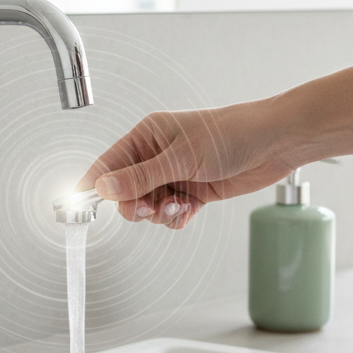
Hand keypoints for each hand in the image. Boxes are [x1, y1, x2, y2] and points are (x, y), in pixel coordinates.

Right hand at [75, 104, 294, 229]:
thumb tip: (103, 188)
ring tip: (178, 206)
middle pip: (125, 193)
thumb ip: (139, 177)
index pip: (108, 164)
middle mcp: (156, 155)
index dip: (94, 186)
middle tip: (150, 208)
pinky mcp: (192, 191)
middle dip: (136, 206)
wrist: (275, 144)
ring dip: (159, 214)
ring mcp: (174, 174)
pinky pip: (170, 213)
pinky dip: (176, 217)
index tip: (78, 206)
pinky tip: (188, 211)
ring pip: (148, 206)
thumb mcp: (180, 158)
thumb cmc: (232, 135)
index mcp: (147, 136)